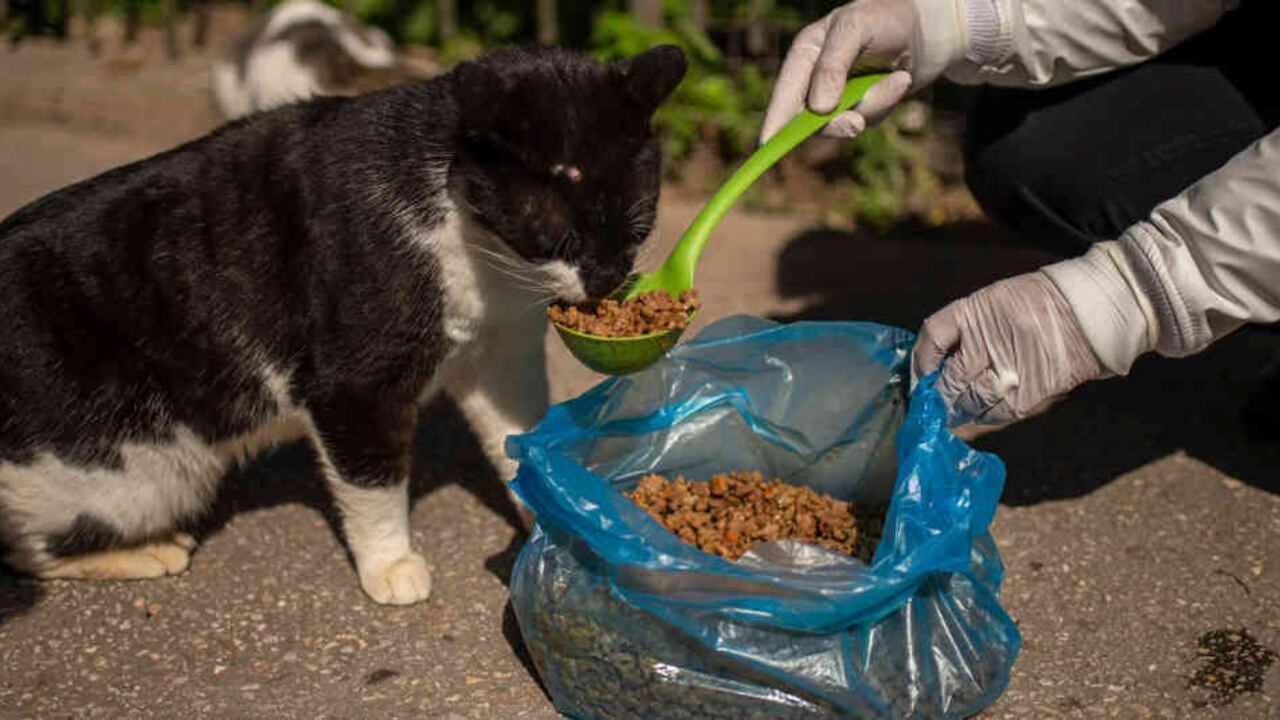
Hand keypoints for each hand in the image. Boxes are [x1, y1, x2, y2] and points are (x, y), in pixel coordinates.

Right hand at [760, 0, 915, 142]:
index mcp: (805, 54)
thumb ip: (833, 66)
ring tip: (899, 78)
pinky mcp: (861, 106)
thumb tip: (818, 109)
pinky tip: (900, 80)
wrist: (925, 27)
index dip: (775, 120)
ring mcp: (838, 95)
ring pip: (844, 121)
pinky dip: (887, 102)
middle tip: (856, 122)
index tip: (767, 144)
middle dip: (836, 122)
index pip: (784, 93)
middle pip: (810, 118)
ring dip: (874, 104)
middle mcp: (816, 78)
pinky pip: (868, 118)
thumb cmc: (885, 18)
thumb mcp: (856, 29)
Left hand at [911, 272, 1105, 425]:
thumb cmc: (1037, 304)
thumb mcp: (994, 302)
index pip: (932, 336)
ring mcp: (1008, 370)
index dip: (920, 362)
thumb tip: (937, 364)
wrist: (1090, 313)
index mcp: (975, 310)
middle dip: (936, 396)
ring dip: (957, 410)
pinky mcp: (1028, 394)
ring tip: (953, 411)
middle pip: (948, 378)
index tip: (919, 378)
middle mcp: (987, 340)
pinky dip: (984, 416)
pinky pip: (995, 414)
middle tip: (932, 405)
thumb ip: (965, 329)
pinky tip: (981, 412)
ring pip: (968, 401)